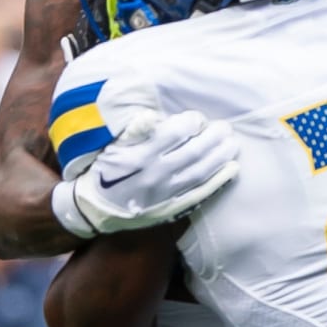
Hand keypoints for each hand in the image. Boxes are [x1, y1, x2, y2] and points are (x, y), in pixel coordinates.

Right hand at [51, 109, 239, 237]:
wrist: (94, 208)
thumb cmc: (104, 172)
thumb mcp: (113, 146)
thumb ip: (136, 130)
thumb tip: (156, 117)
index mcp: (140, 155)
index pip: (177, 132)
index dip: (192, 122)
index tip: (196, 119)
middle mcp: (155, 174)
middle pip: (195, 150)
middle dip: (213, 136)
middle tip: (224, 128)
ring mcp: (165, 193)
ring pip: (202, 170)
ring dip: (221, 155)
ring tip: (231, 143)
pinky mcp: (170, 208)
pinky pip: (200, 193)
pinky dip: (219, 180)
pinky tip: (232, 170)